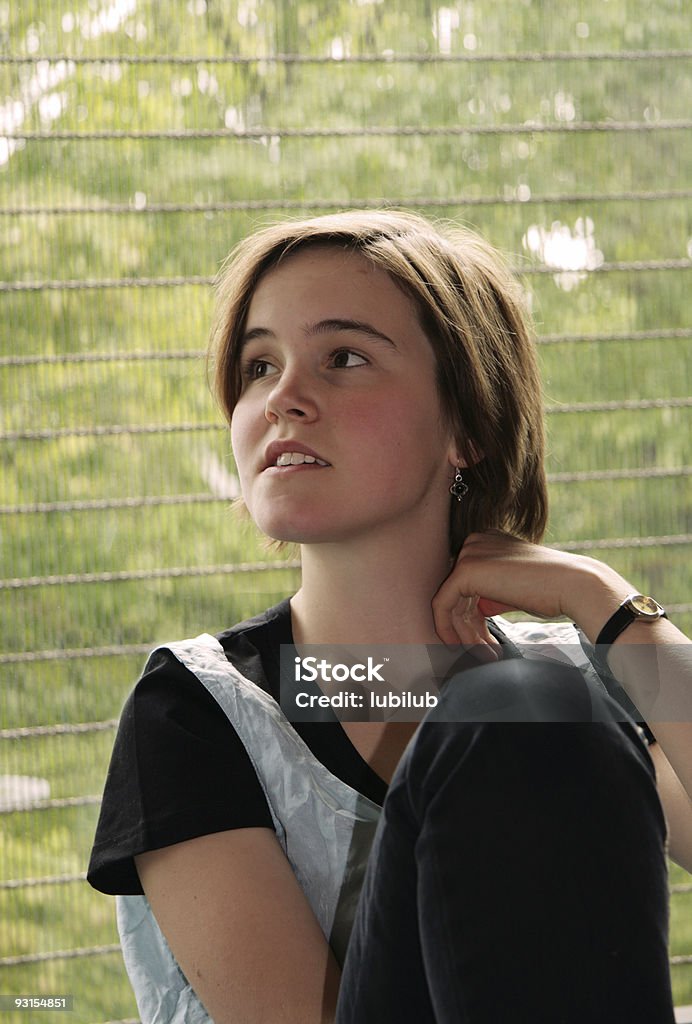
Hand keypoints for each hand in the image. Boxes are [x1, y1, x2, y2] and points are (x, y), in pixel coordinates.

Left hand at [431, 530, 622, 648]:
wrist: (572, 584)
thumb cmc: (552, 589)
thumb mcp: (514, 588)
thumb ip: (492, 594)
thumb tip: (475, 609)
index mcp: (488, 540)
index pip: (467, 583)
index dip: (473, 616)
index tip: (486, 640)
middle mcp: (475, 541)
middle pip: (457, 593)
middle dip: (469, 627)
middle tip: (486, 651)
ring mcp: (468, 553)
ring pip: (451, 602)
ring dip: (466, 634)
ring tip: (485, 654)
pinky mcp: (464, 571)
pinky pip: (443, 605)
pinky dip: (450, 629)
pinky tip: (466, 647)